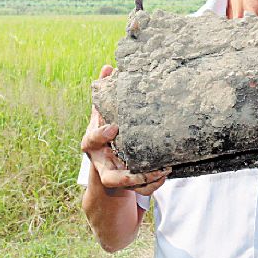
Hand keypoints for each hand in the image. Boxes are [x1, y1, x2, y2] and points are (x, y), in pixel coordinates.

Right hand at [81, 65, 170, 195]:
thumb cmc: (106, 132)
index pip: (91, 141)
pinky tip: (166, 173)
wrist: (104, 164)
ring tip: (164, 169)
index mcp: (93, 144)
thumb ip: (105, 94)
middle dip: (127, 175)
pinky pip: (139, 190)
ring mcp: (113, 176)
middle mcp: (101, 163)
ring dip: (144, 180)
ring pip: (126, 186)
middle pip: (109, 176)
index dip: (101, 135)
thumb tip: (109, 67)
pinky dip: (152, 184)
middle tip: (143, 167)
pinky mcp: (125, 185)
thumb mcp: (103, 114)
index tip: (115, 127)